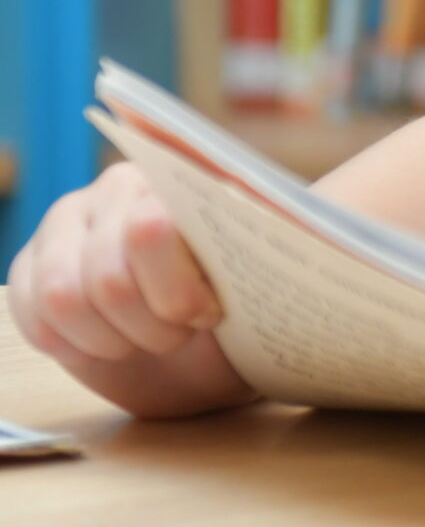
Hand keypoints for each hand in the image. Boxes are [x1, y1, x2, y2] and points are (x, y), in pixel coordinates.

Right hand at [6, 162, 258, 418]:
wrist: (214, 349)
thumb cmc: (251, 307)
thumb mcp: (275, 271)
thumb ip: (274, 232)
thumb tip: (292, 197)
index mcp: (184, 178)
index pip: (152, 229)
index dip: (178, 290)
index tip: (209, 314)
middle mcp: (116, 190)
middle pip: (107, 278)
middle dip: (151, 325)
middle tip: (181, 333)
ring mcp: (65, 226)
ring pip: (64, 300)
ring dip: (113, 339)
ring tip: (148, 340)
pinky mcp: (30, 268)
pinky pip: (33, 313)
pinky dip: (74, 344)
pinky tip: (109, 343)